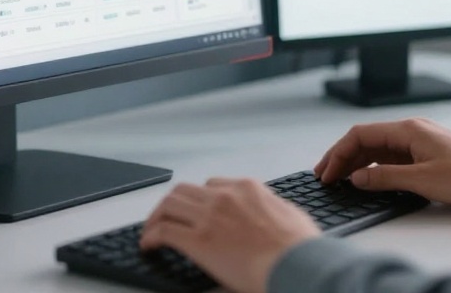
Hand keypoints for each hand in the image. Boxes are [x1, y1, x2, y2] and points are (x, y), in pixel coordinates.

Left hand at [139, 179, 320, 292]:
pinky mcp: (198, 240)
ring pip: (169, 204)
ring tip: (152, 230)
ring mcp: (210, 216)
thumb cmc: (301, 249)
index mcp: (248, 189)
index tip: (195, 210)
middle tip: (167, 216)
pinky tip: (149, 245)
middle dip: (173, 204)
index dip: (200, 199)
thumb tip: (273, 214)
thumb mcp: (292, 216)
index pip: (212, 185)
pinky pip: (164, 230)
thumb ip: (274, 210)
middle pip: (185, 191)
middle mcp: (225, 197)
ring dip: (157, 216)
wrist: (298, 265)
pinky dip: (151, 236)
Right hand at [314, 117, 450, 205]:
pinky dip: (376, 167)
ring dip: (357, 163)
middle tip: (326, 176)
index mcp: (407, 130)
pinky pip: (392, 156)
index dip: (338, 153)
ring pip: (378, 149)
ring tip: (341, 179)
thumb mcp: (422, 180)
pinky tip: (369, 180)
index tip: (326, 172)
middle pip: (366, 140)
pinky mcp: (427, 153)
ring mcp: (419, 141)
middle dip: (342, 157)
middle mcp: (411, 131)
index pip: (360, 135)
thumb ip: (385, 178)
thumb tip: (356, 178)